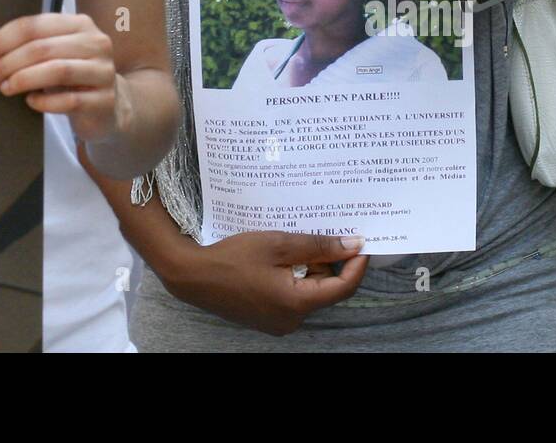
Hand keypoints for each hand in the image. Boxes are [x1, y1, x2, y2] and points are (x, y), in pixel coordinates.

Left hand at [0, 12, 122, 142]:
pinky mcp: (104, 100)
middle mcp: (95, 42)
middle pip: (41, 48)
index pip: (31, 26)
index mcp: (78, 24)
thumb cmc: (72, 77)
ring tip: (3, 89)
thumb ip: (30, 47)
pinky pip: (70, 99)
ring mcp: (103, 71)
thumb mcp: (55, 54)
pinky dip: (45, 101)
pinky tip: (31, 103)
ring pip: (57, 70)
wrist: (111, 107)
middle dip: (3, 64)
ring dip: (23, 79)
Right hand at [159, 231, 367, 336]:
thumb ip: (317, 246)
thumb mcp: (278, 244)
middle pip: (324, 289)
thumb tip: (353, 245)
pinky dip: (292, 276)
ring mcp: (279, 322)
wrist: (193, 276)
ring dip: (306, 267)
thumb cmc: (234, 257)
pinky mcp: (267, 318)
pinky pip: (291, 296)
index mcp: (298, 302)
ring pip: (307, 291)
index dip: (356, 265)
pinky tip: (277, 258)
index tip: (362, 242)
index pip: (343, 288)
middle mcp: (293, 319)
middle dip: (324, 261)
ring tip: (289, 242)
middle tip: (314, 233)